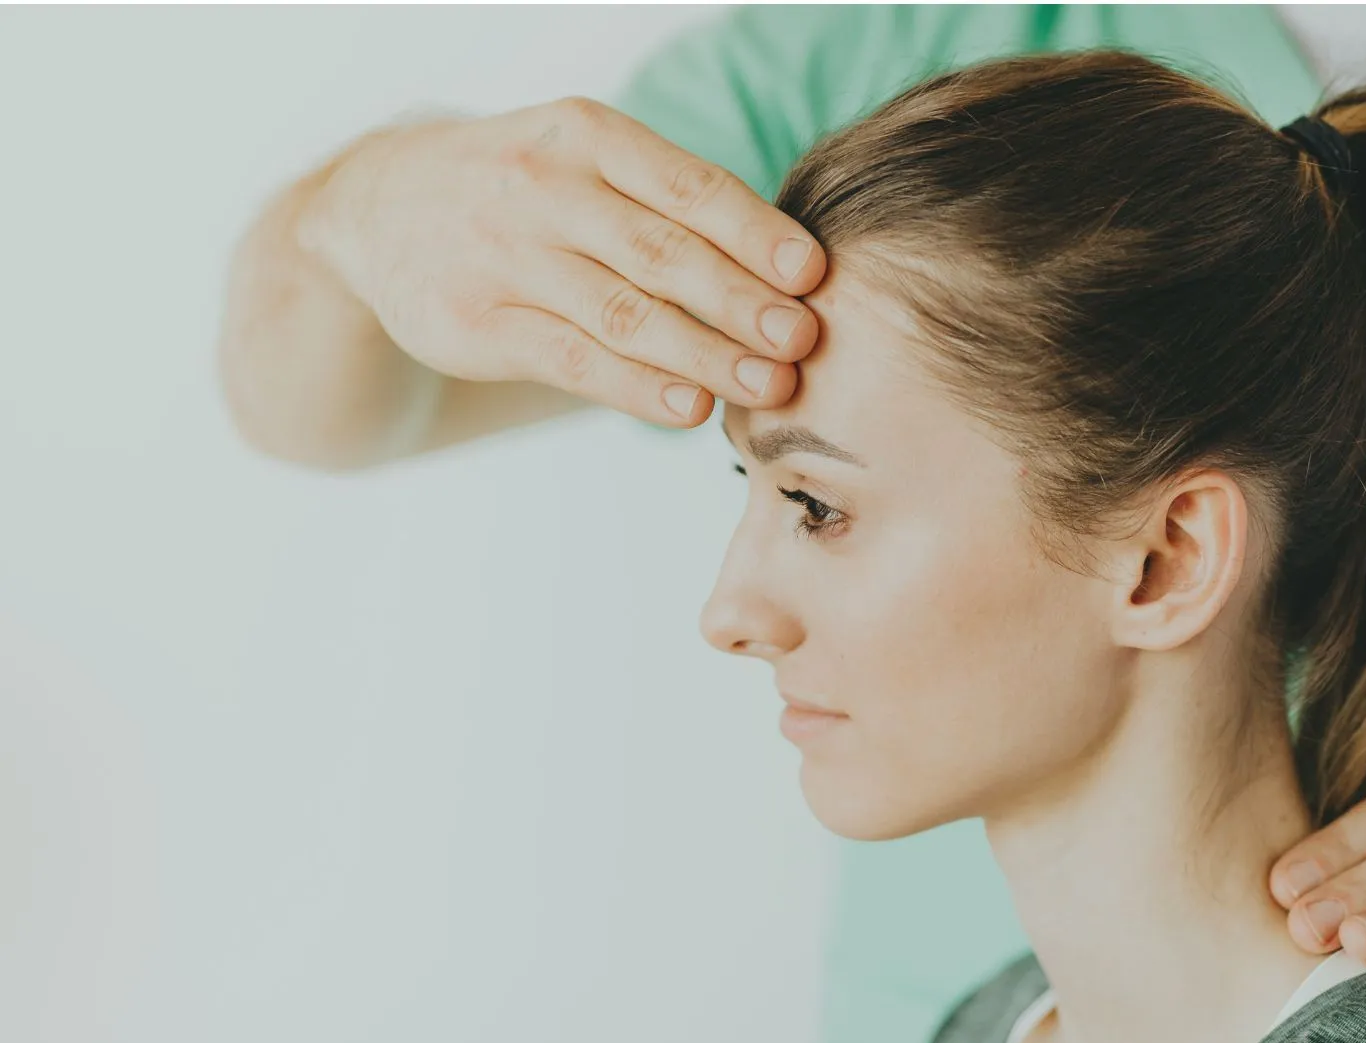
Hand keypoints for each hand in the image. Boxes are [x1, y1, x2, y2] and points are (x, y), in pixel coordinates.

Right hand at [299, 97, 825, 428]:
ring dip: (706, 354)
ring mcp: (503, 256)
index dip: (755, 233)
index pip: (687, 185)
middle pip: (662, 252)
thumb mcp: (587, 162)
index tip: (813, 274)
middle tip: (806, 341)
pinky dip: (639, 387)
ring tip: (770, 386)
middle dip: (743, 301)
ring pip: (623, 312)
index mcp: (589, 136)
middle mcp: (544, 188)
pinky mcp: (474, 323)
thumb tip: (794, 273)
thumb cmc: (527, 192)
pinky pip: (572, 360)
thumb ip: (671, 204)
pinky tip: (691, 408)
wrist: (376, 209)